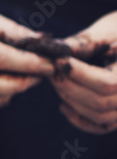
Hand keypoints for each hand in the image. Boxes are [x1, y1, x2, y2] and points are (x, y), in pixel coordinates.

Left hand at [51, 12, 116, 132]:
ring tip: (56, 81)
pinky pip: (101, 126)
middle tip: (52, 71)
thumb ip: (84, 42)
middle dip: (70, 87)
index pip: (107, 83)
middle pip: (101, 102)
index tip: (60, 61)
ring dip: (71, 100)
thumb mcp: (106, 31)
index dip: (79, 74)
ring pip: (99, 116)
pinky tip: (63, 104)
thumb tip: (57, 49)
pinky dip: (80, 119)